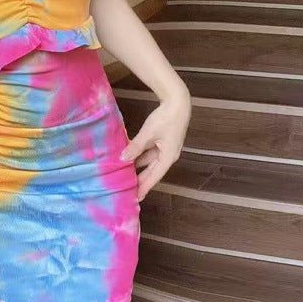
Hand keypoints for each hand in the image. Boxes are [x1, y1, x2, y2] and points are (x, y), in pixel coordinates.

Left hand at [119, 85, 191, 202]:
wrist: (178, 102)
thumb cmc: (166, 118)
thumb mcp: (148, 133)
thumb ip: (135, 147)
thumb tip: (123, 158)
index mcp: (168, 157)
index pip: (153, 177)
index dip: (144, 187)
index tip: (136, 199)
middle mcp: (168, 156)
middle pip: (152, 172)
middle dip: (141, 181)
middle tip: (129, 191)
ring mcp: (166, 148)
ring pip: (150, 162)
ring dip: (139, 168)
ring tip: (127, 176)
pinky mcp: (163, 141)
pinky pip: (150, 153)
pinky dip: (141, 156)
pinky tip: (130, 158)